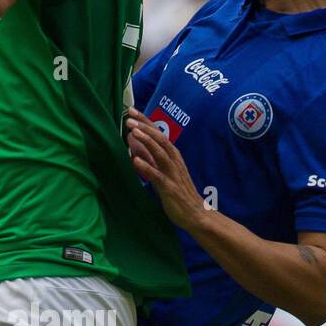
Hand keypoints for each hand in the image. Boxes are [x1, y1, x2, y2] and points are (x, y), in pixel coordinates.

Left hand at [126, 108, 207, 232]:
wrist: (196, 214)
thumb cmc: (179, 194)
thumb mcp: (163, 173)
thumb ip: (151, 161)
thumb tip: (136, 150)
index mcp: (172, 156)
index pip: (158, 134)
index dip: (145, 121)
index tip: (132, 110)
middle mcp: (174, 161)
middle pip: (159, 138)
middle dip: (144, 126)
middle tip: (129, 116)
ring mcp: (173, 174)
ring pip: (160, 152)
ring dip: (146, 140)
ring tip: (133, 131)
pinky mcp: (170, 188)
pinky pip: (157, 175)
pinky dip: (147, 167)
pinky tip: (136, 160)